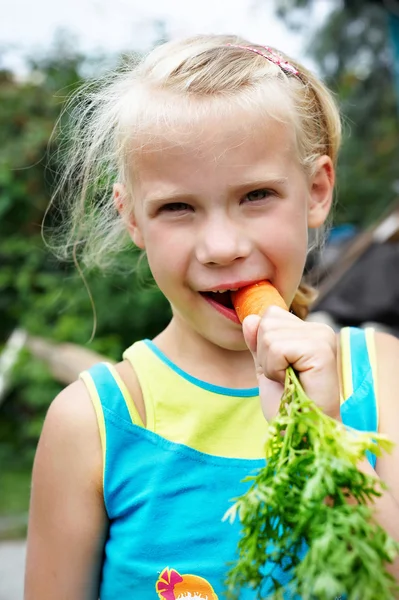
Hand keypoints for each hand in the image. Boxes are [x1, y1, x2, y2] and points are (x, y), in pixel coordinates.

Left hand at [242, 307, 340, 422]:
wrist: (303, 435)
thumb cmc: (289, 407)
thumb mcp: (267, 369)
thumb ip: (259, 343)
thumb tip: (249, 318)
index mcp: (309, 331)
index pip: (269, 315)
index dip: (264, 347)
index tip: (281, 371)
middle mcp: (319, 329)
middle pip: (267, 322)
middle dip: (266, 356)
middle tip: (285, 380)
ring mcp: (322, 337)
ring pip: (269, 335)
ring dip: (271, 366)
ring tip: (290, 383)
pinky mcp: (320, 350)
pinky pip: (277, 349)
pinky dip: (276, 371)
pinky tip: (294, 384)